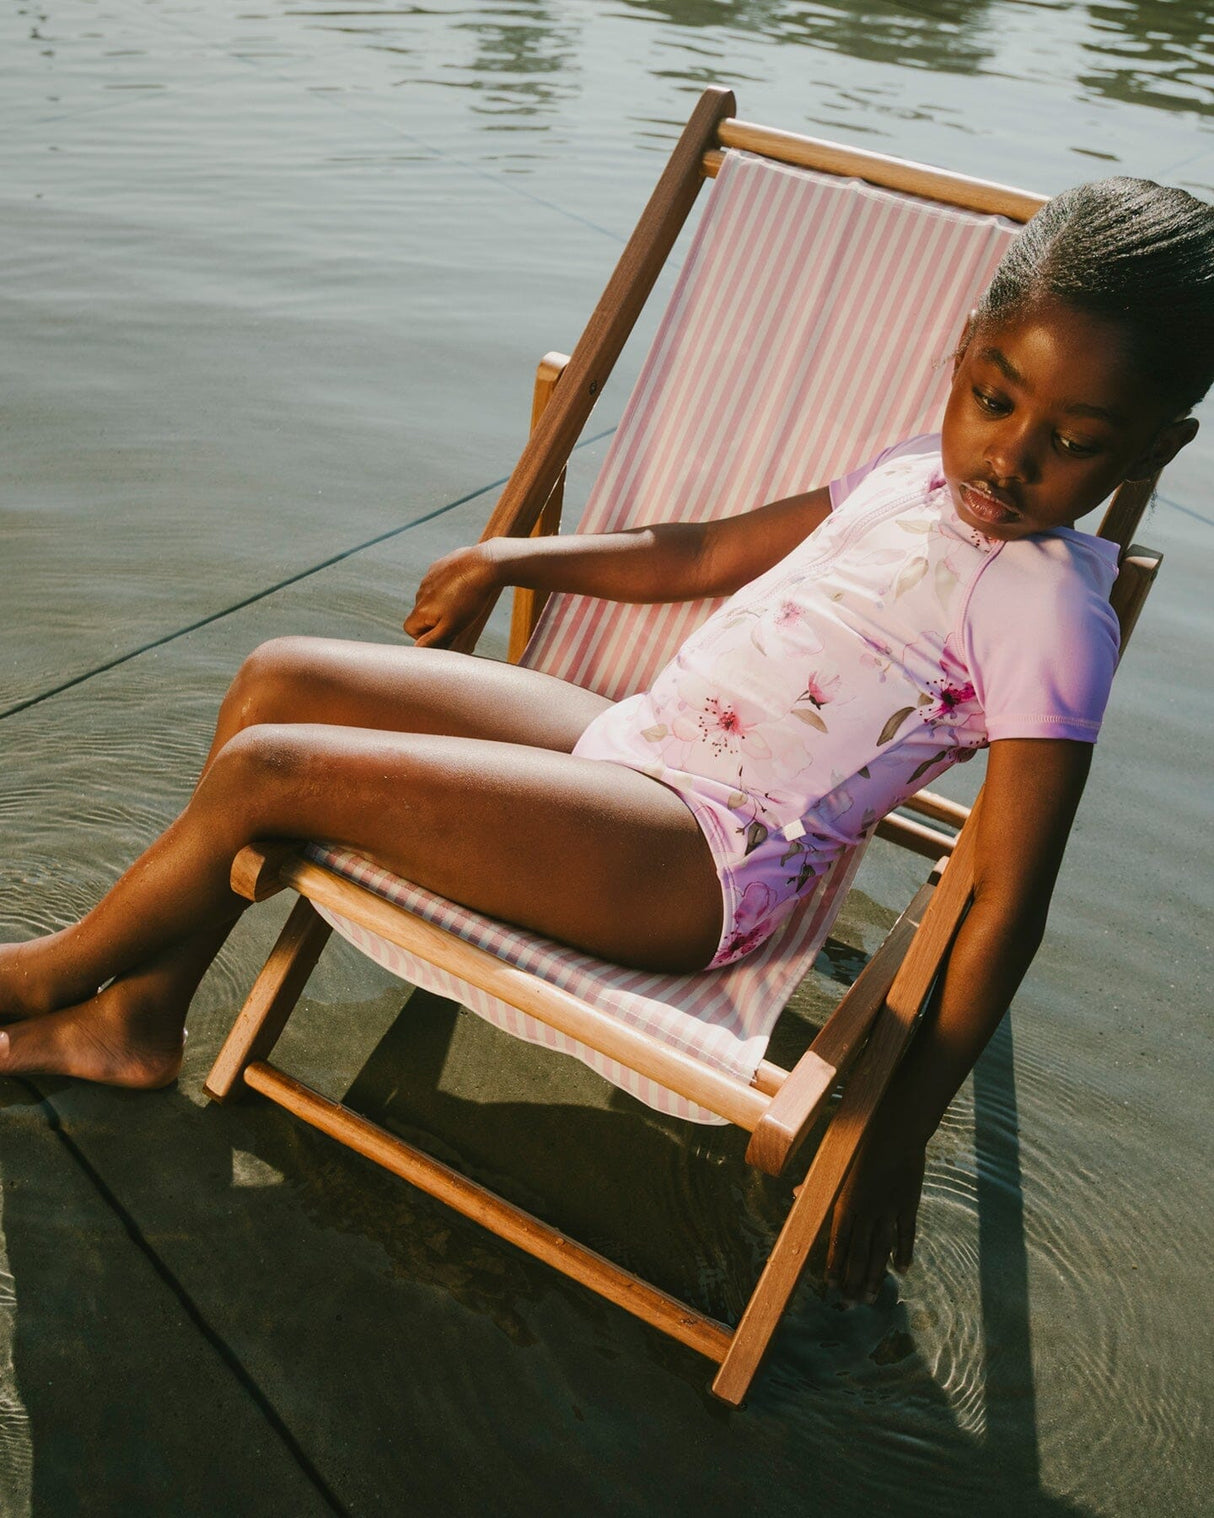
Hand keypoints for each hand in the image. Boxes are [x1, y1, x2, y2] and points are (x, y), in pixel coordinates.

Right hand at [404, 544, 498, 647]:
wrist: (483, 566)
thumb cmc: (469, 600)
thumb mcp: (452, 626)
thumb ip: (432, 640)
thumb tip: (417, 649)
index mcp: (421, 609)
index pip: (410, 629)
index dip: (425, 635)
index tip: (443, 633)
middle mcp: (420, 593)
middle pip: (421, 613)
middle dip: (436, 619)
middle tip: (458, 619)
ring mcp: (429, 577)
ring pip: (431, 597)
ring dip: (443, 603)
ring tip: (464, 602)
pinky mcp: (439, 566)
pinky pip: (439, 581)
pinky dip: (448, 587)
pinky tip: (464, 587)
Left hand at [825, 1131, 925, 1303]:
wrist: (895, 1129)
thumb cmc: (860, 1143)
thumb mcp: (834, 1163)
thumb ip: (817, 1184)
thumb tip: (796, 1195)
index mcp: (846, 1201)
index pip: (838, 1241)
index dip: (835, 1265)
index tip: (832, 1286)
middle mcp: (867, 1210)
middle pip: (860, 1253)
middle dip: (855, 1280)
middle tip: (852, 1304)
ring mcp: (890, 1210)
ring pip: (882, 1250)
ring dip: (877, 1276)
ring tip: (872, 1297)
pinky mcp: (908, 1205)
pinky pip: (905, 1235)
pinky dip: (904, 1253)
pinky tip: (901, 1270)